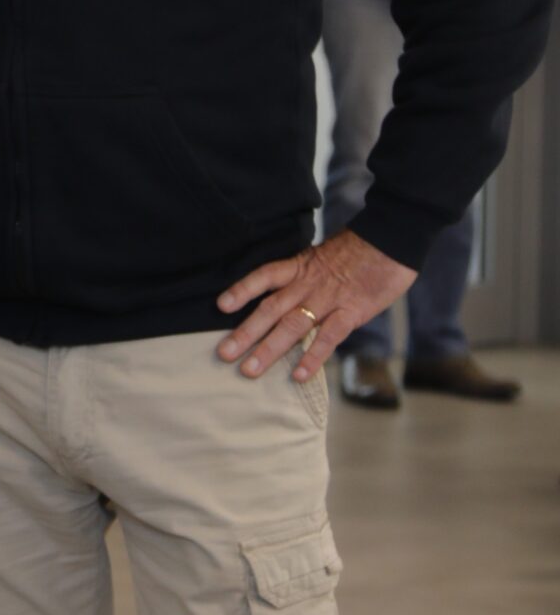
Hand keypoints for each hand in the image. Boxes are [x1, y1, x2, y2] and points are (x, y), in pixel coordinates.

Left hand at [217, 230, 415, 382]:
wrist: (394, 238)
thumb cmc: (360, 248)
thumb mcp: (324, 255)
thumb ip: (305, 274)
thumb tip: (288, 292)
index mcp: (301, 266)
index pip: (265, 276)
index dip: (242, 289)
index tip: (221, 305)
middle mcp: (308, 284)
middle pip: (271, 308)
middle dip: (245, 332)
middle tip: (223, 354)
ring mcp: (329, 299)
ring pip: (292, 326)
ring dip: (269, 350)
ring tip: (249, 370)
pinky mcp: (351, 312)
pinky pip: (328, 337)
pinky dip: (312, 357)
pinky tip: (298, 376)